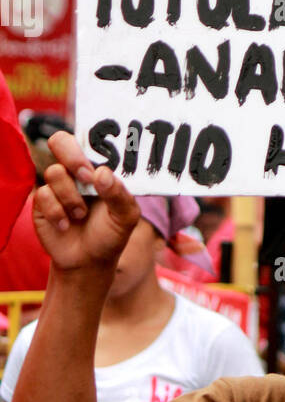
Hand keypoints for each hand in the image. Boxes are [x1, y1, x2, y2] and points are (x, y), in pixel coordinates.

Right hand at [33, 131, 139, 272]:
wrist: (88, 262)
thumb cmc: (110, 234)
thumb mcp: (126, 217)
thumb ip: (119, 194)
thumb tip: (102, 173)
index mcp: (98, 167)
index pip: (90, 140)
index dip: (91, 144)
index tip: (99, 168)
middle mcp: (75, 171)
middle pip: (61, 141)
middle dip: (73, 157)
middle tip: (86, 178)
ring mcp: (57, 185)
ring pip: (54, 172)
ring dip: (70, 197)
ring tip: (81, 214)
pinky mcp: (41, 201)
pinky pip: (43, 194)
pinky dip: (58, 212)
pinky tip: (66, 225)